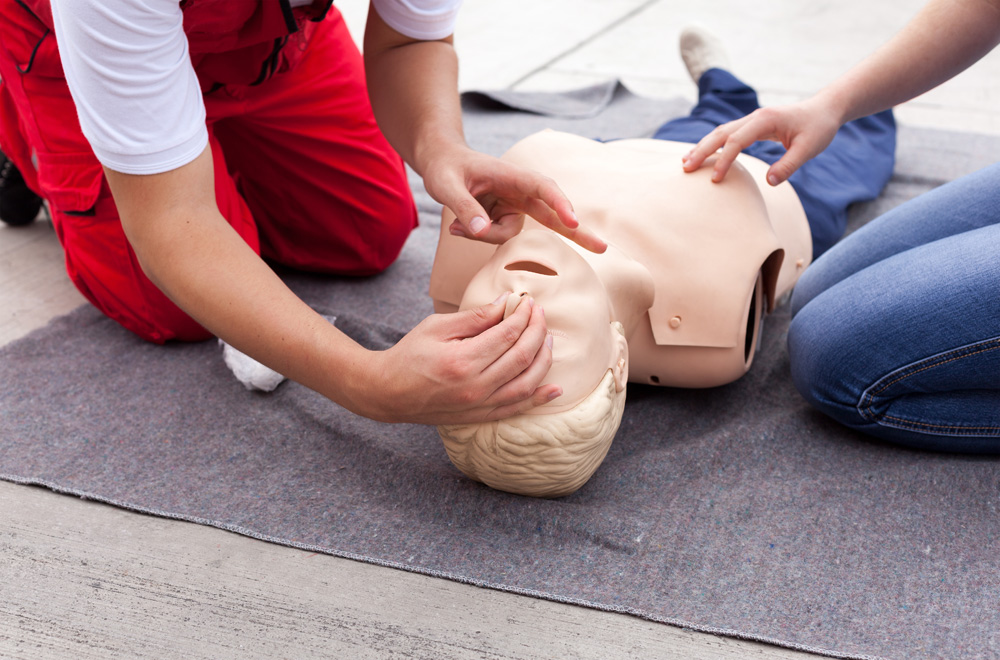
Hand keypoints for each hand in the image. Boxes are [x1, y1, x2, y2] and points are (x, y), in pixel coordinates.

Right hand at [361, 293, 560, 424]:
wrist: (388, 392)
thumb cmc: (410, 354)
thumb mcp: (436, 326)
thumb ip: (475, 317)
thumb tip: (507, 303)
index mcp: (463, 360)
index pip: (508, 334)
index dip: (524, 315)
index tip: (528, 302)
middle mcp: (475, 386)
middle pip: (522, 356)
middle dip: (537, 331)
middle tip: (540, 314)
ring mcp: (479, 405)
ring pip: (526, 383)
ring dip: (543, 360)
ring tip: (548, 340)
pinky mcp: (479, 417)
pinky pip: (516, 409)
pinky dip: (538, 399)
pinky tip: (554, 389)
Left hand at [422, 143, 606, 252]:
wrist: (441, 162)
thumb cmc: (444, 167)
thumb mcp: (446, 185)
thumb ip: (463, 208)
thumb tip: (480, 232)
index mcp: (512, 175)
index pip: (543, 188)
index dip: (560, 203)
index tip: (572, 220)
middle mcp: (520, 192)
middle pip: (554, 214)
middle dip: (577, 232)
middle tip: (603, 248)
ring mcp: (514, 207)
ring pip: (510, 235)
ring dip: (485, 236)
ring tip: (456, 223)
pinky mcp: (506, 219)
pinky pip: (498, 238)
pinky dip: (479, 236)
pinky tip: (459, 226)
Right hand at [680, 96, 843, 184]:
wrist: (825, 110)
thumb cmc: (818, 128)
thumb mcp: (809, 148)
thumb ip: (789, 165)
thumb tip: (768, 182)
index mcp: (765, 120)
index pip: (736, 141)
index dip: (724, 161)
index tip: (716, 180)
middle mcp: (754, 117)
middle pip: (720, 133)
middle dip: (701, 150)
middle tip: (685, 168)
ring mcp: (752, 120)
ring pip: (720, 132)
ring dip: (703, 147)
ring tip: (686, 162)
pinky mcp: (753, 126)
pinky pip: (728, 135)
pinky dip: (713, 145)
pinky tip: (703, 155)